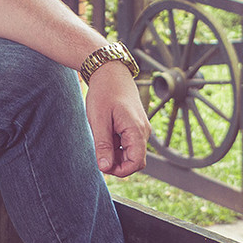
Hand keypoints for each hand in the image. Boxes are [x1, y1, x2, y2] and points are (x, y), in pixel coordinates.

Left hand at [84, 62, 150, 177]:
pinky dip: (118, 145)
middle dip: (118, 163)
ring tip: (101, 139)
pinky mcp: (135, 125)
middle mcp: (143, 131)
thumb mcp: (99, 120)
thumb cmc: (104, 93)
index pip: (136, 163)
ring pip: (131, 152)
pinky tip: (106, 134)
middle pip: (135, 160)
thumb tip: (105, 167)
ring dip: (116, 154)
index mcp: (136, 130)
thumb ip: (103, 145)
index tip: (103, 166)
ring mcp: (140, 128)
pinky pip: (130, 143)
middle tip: (99, 154)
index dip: (120, 170)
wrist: (110, 71)